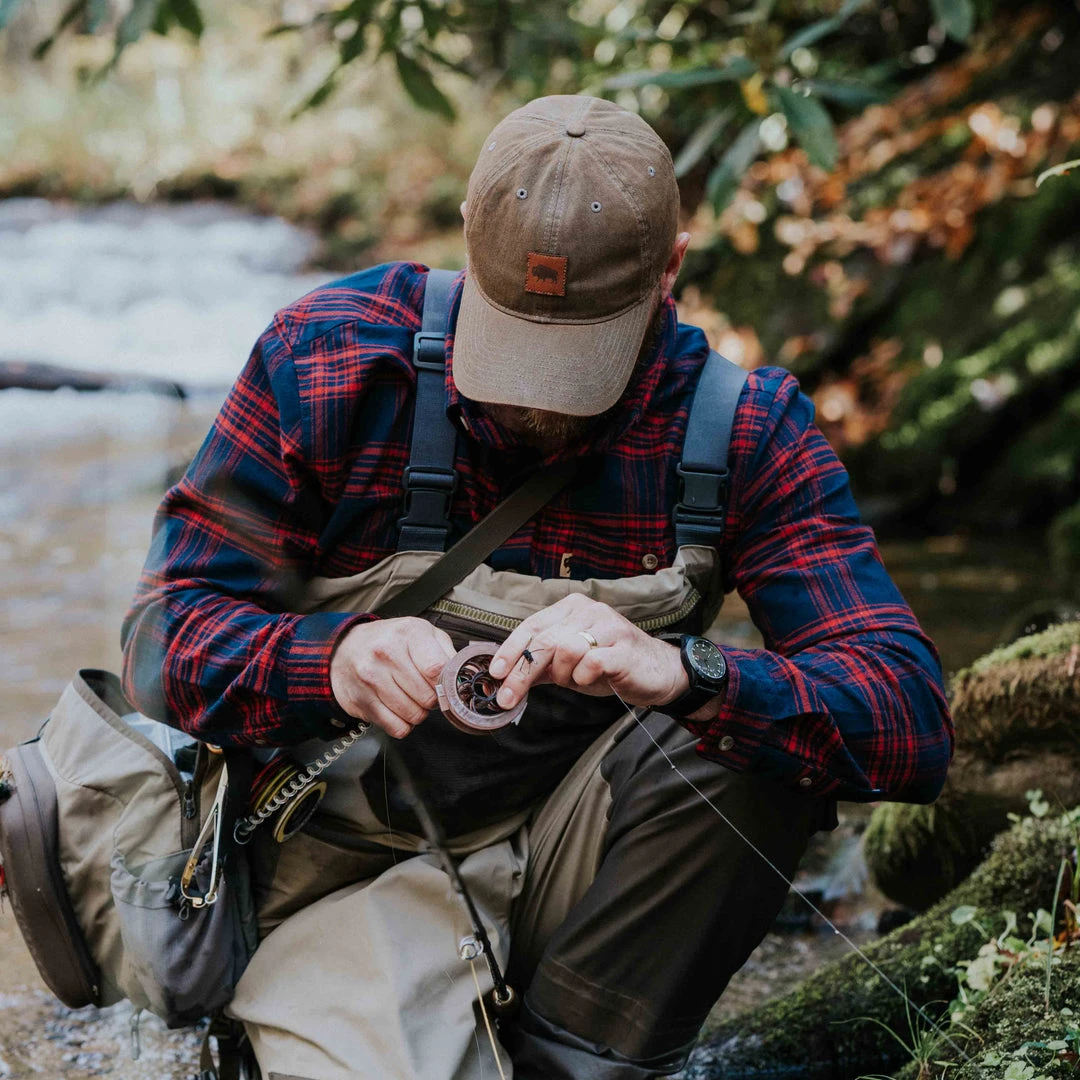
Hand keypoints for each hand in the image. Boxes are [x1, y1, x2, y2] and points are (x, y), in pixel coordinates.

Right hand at [330, 618, 455, 738]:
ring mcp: (371, 678)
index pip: (438, 669)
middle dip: (433, 699)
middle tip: (425, 690)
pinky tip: (398, 709)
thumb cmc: (390, 641)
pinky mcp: (361, 701)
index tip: (443, 682)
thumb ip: (445, 651)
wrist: (347, 648)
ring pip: (413, 715)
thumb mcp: (421, 633)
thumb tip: (462, 675)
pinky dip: (403, 724)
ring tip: (411, 698)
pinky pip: (396, 727)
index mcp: (407, 633)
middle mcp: (385, 653)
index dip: (446, 682)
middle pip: (428, 696)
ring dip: (418, 712)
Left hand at [488, 594, 689, 709]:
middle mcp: (588, 612)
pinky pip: (592, 661)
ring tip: (573, 681)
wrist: (656, 672)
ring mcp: (608, 626)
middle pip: (544, 641)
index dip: (510, 650)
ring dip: (562, 674)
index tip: (495, 673)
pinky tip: (588, 679)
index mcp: (571, 609)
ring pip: (566, 649)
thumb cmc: (610, 665)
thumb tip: (505, 678)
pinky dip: (583, 676)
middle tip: (507, 698)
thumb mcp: (569, 666)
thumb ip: (540, 667)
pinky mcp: (624, 647)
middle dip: (522, 673)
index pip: (531, 626)